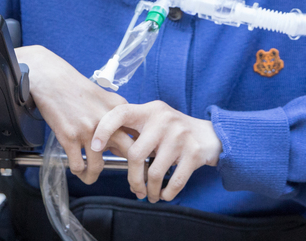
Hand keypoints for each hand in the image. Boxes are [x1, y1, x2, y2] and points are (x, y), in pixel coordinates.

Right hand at [15, 45, 128, 183]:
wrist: (52, 80)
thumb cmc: (77, 89)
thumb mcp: (104, 98)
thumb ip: (117, 118)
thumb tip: (124, 143)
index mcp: (119, 110)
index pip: (139, 136)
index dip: (142, 154)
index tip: (141, 166)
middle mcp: (107, 120)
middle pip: (129, 152)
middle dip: (134, 173)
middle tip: (134, 184)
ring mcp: (88, 130)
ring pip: (99, 165)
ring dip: (95, 175)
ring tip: (91, 176)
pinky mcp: (69, 137)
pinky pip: (78, 165)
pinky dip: (79, 172)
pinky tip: (79, 170)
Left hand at [91, 100, 222, 202]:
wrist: (211, 135)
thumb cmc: (175, 132)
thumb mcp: (155, 122)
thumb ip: (135, 130)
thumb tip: (106, 150)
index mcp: (150, 111)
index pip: (121, 113)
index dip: (105, 128)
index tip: (94, 146)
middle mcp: (164, 120)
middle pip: (136, 154)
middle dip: (133, 179)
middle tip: (135, 190)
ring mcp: (180, 136)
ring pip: (155, 172)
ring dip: (151, 190)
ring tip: (150, 195)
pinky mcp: (194, 153)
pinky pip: (175, 181)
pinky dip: (167, 193)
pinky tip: (164, 195)